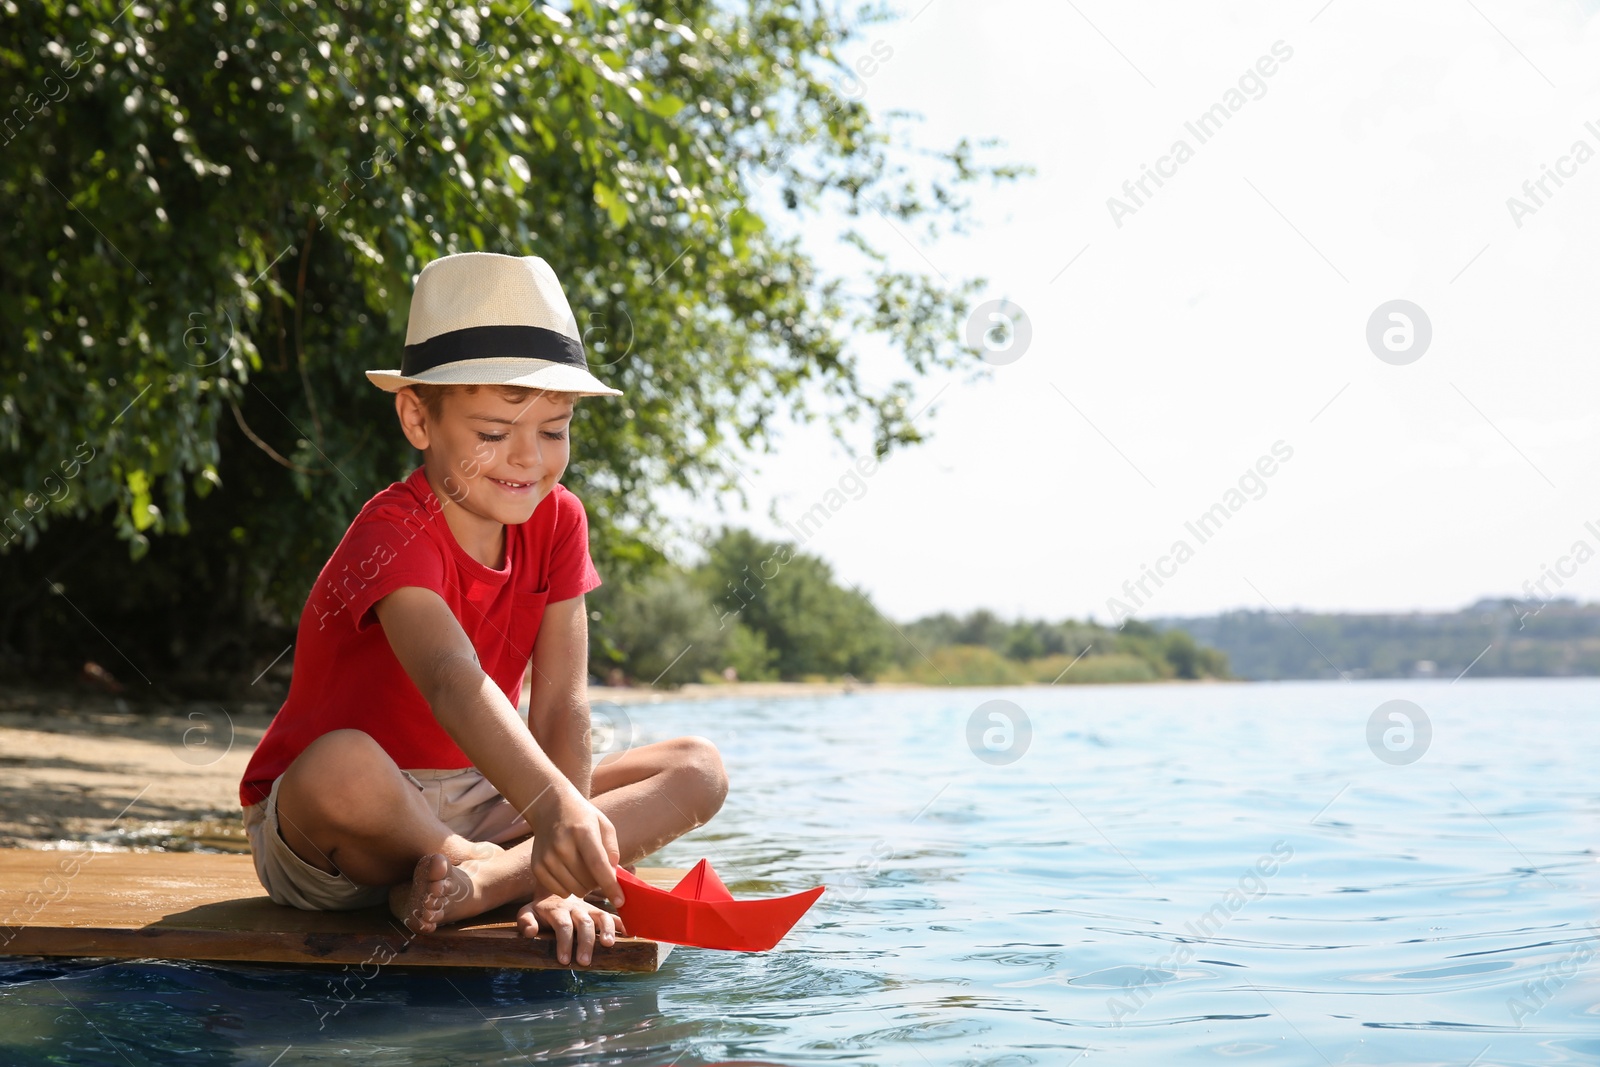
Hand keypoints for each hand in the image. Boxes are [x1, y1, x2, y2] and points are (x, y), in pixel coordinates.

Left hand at [516, 892, 626, 965]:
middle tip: (584, 962)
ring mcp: (589, 909)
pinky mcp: (598, 912)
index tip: (564, 961)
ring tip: (610, 945)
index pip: (563, 925)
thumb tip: (530, 933)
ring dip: (608, 930)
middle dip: (586, 942)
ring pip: (601, 916)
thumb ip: (526, 921)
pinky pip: (612, 915)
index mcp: (557, 909)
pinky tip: (629, 934)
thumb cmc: (541, 909)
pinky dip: (622, 924)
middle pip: (584, 923)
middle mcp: (576, 908)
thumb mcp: (527, 912)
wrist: (555, 889)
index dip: (564, 942)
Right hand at [528, 786, 624, 906]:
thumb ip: (612, 850)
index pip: (598, 865)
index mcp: (582, 832)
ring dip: (584, 887)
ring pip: (574, 889)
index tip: (620, 901)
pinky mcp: (537, 866)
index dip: (610, 885)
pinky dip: (569, 888)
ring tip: (584, 871)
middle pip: (587, 881)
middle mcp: (562, 845)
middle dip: (598, 883)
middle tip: (598, 871)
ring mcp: (547, 857)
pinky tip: (570, 873)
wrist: (551, 808)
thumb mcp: (604, 825)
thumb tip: (613, 875)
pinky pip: (559, 891)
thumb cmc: (583, 818)